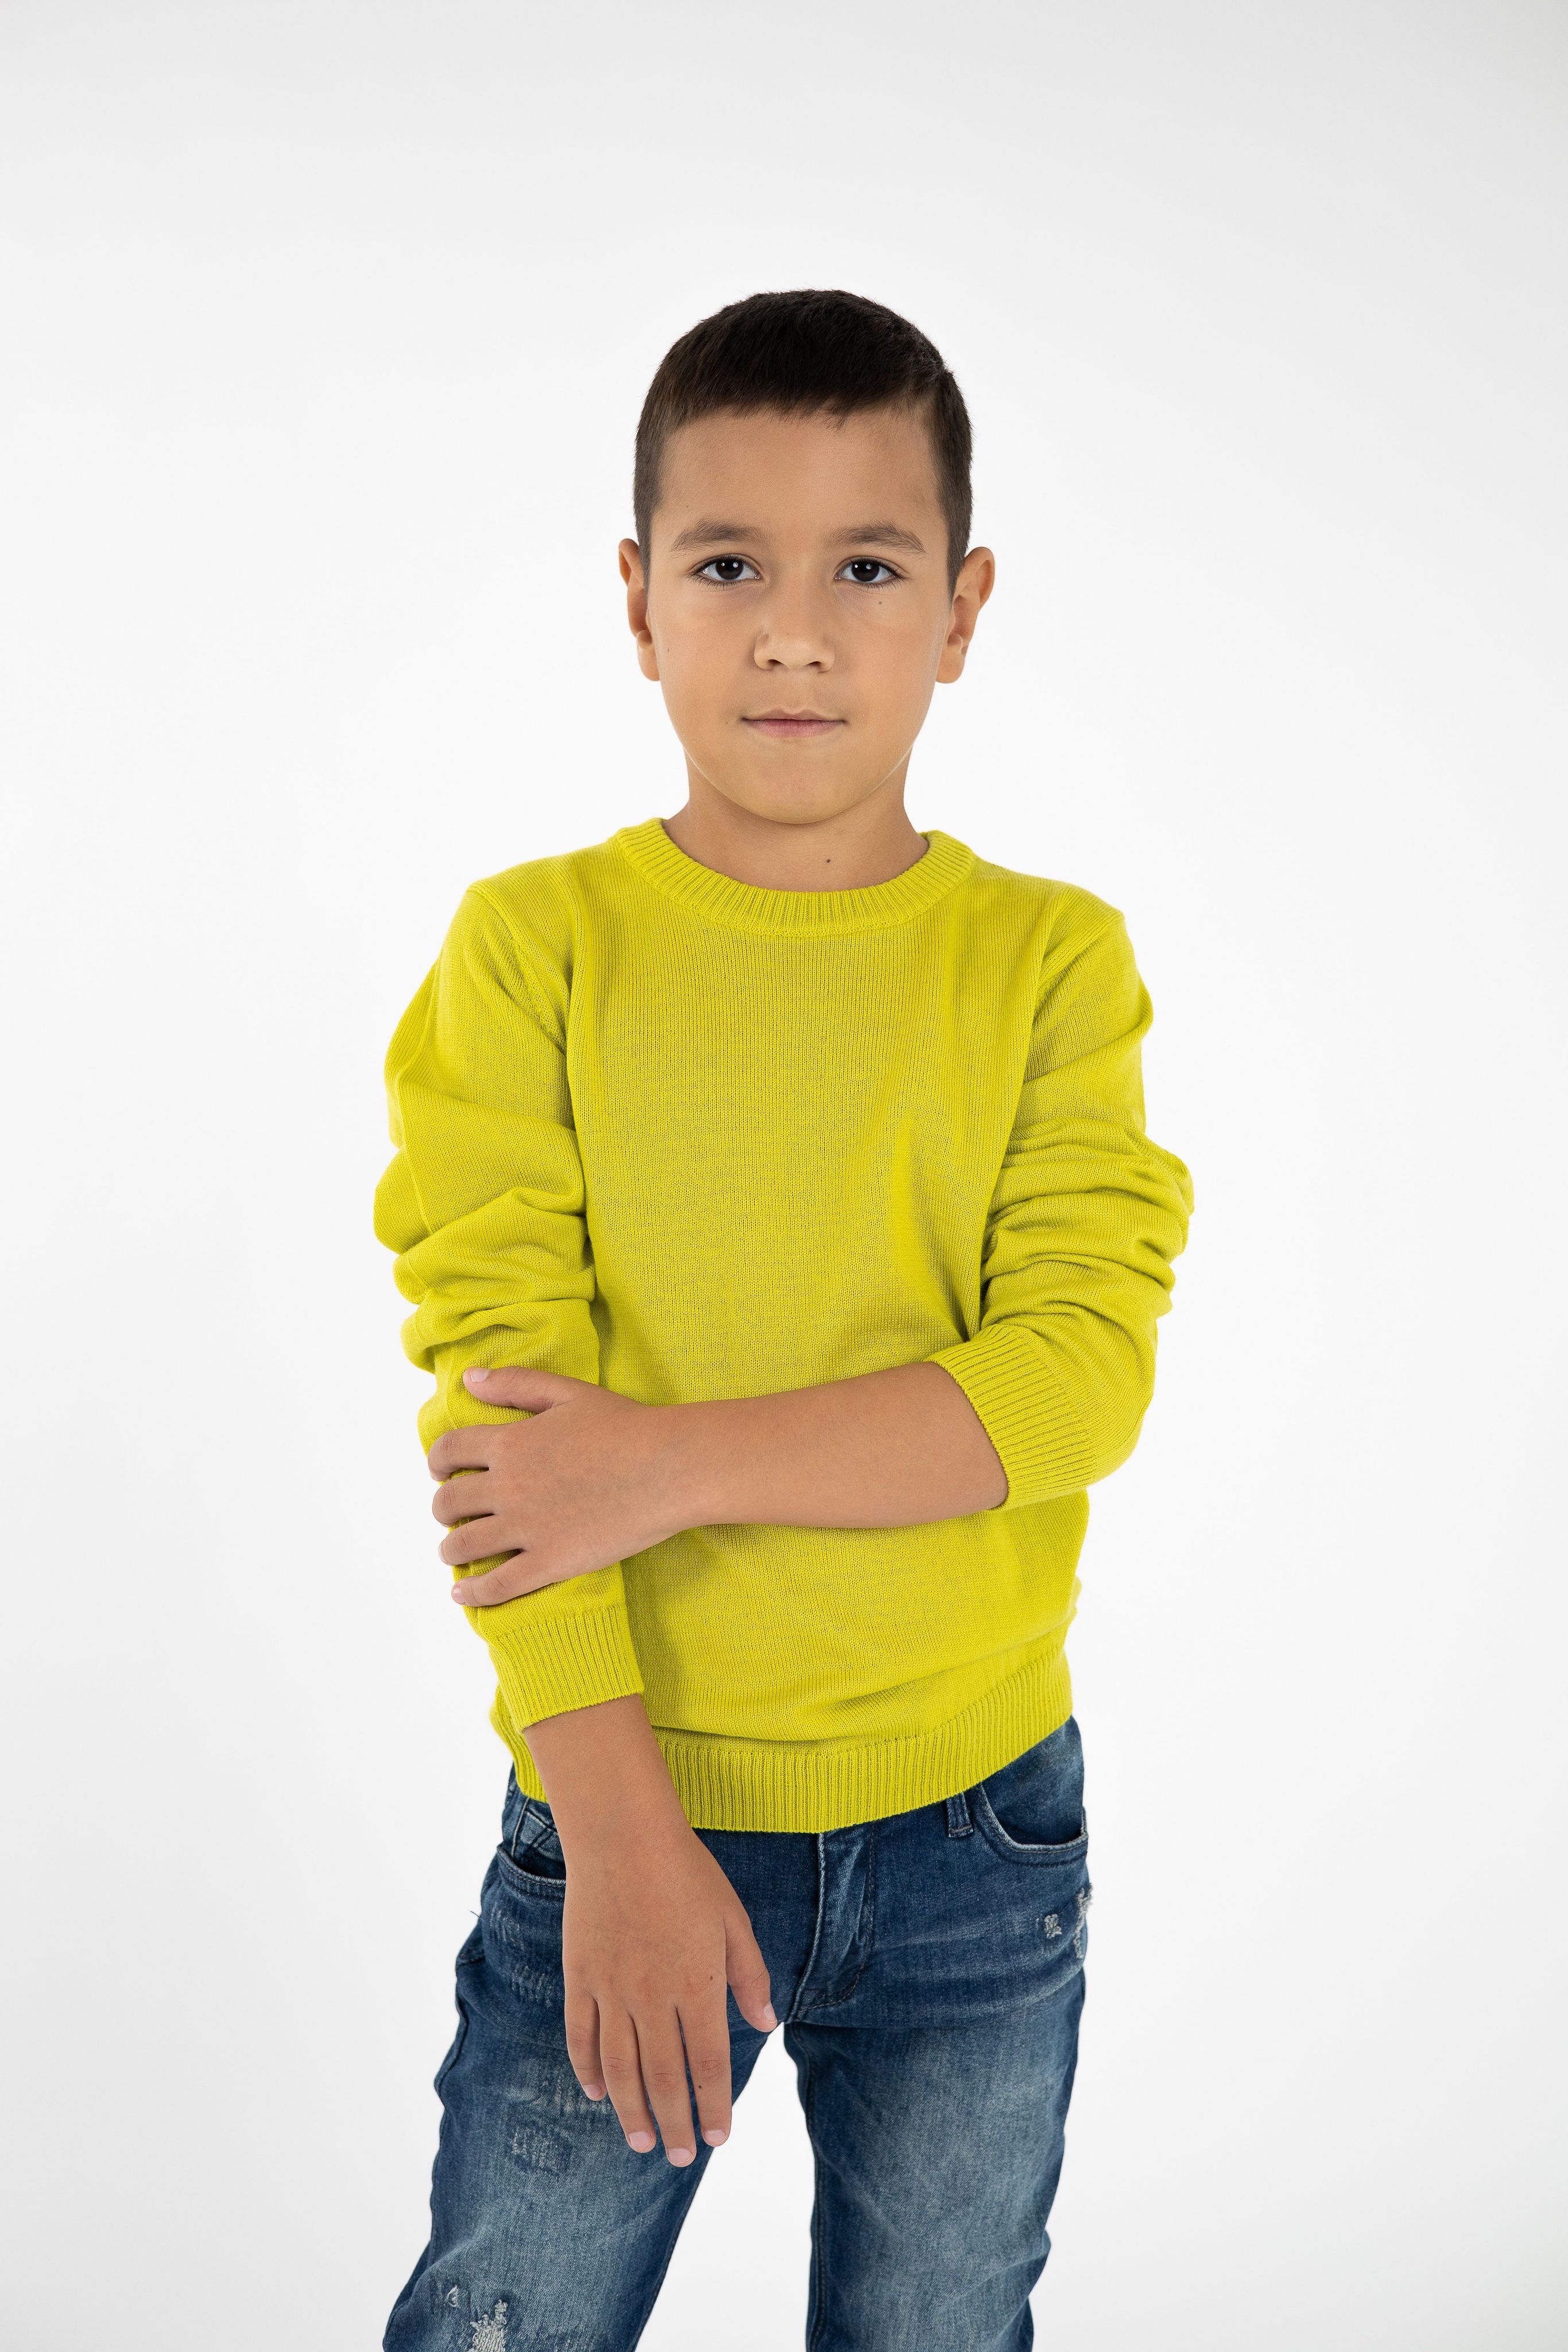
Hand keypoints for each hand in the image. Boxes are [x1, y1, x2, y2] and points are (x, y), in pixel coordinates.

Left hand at [428, 1366, 693, 1605]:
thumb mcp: (568, 1393)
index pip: (448, 1451)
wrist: (669, 1468)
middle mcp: (508, 1487)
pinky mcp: (550, 1562)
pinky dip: (473, 1592)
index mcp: (510, 1443)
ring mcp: (527, 1528)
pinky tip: (463, 1593)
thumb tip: (469, 1379)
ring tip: (454, 1552)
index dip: (437, 1462)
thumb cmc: (626, 1426)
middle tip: (451, 1514)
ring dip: (450, 1549)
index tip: (440, 1471)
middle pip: (448, 1502)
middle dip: (443, 1508)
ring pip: (463, 1546)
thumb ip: (515, 1384)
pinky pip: (497, 1585)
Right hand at [561, 1804, 777, 2164]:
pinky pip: (582, 2037)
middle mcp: (653, 1997)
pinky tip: (598, 2094)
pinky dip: (589, 2071)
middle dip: (675, 2123)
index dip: (714, 2105)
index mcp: (697, 1984)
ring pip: (621, 2068)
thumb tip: (766, 2022)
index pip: (709, 2064)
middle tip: (682, 2158)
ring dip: (632, 2111)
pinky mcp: (581, 1977)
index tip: (720, 2136)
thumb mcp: (733, 1918)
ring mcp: (612, 1990)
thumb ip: (749, 1974)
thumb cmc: (686, 1873)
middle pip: (663, 2077)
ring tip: (643, 2142)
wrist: (622, 1836)